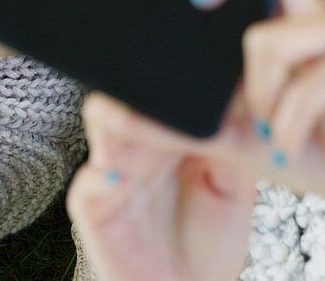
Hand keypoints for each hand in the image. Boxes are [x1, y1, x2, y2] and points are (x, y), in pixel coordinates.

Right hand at [68, 93, 255, 280]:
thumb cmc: (212, 244)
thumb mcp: (235, 185)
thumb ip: (228, 139)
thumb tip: (230, 94)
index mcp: (169, 132)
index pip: (158, 87)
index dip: (169, 81)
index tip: (191, 80)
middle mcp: (136, 143)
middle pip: (125, 90)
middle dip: (144, 92)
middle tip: (166, 104)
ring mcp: (110, 171)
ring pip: (101, 117)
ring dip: (124, 121)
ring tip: (150, 139)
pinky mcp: (91, 206)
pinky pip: (88, 178)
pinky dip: (106, 173)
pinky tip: (127, 177)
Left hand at [164, 0, 324, 212]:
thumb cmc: (299, 143)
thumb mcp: (227, 134)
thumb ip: (174, 122)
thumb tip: (110, 114)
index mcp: (276, 15)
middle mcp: (307, 10)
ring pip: (270, 37)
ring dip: (255, 94)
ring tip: (263, 129)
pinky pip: (305, 84)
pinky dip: (284, 122)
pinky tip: (285, 144)